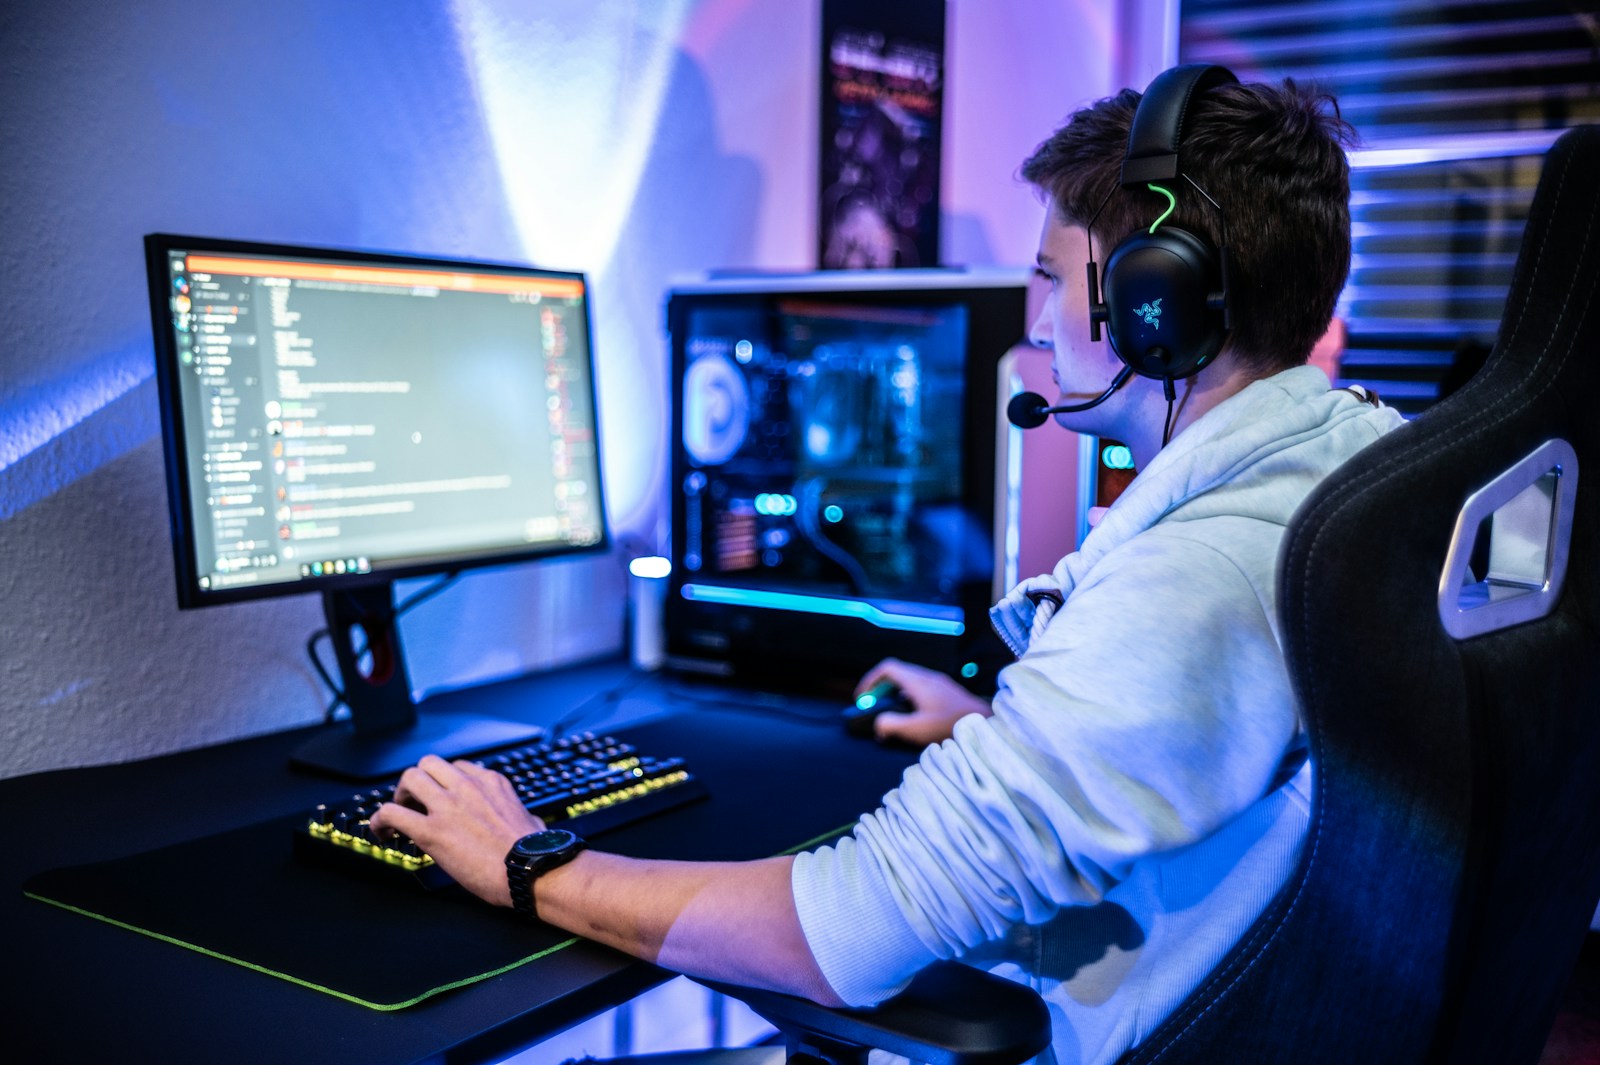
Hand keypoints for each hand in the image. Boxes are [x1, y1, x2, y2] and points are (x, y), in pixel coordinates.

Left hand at [367, 755, 542, 906]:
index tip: (440, 799)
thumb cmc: (535, 851)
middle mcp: (468, 787)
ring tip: (398, 815)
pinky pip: (392, 813)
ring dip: (399, 795)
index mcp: (491, 783)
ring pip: (409, 777)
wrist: (531, 870)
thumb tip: (527, 822)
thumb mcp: (530, 819)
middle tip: (414, 803)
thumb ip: (519, 813)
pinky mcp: (432, 831)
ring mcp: (448, 806)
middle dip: (418, 782)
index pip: (458, 768)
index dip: (444, 784)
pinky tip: (381, 833)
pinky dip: (380, 821)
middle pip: (429, 764)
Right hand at [855, 658, 990, 746]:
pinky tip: (912, 715)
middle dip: (880, 687)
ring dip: (895, 693)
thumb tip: (878, 724)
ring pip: (909, 679)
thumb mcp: (916, 729)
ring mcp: (938, 683)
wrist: (985, 724)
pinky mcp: (946, 691)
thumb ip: (891, 724)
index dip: (870, 680)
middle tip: (873, 705)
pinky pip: (920, 686)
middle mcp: (927, 677)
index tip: (863, 697)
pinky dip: (908, 696)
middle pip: (896, 672)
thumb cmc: (951, 726)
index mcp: (917, 682)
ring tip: (891, 712)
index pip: (887, 668)